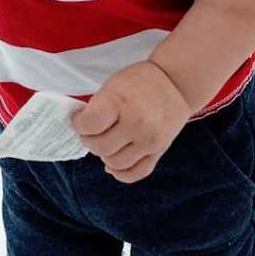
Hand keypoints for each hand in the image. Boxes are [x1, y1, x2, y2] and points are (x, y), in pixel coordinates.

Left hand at [71, 61, 191, 183]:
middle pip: (100, 147)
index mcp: (121, 103)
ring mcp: (149, 140)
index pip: (88, 126)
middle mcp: (137, 123)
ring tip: (106, 141)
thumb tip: (81, 130)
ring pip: (115, 164)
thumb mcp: (112, 86)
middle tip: (92, 131)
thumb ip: (96, 108)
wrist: (175, 83)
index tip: (80, 120)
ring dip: (105, 155)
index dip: (79, 124)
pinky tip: (113, 164)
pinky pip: (136, 173)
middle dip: (89, 140)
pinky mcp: (159, 151)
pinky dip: (121, 173)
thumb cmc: (138, 82)